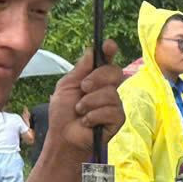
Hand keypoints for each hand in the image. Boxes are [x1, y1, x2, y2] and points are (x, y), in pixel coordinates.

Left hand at [48, 40, 125, 156]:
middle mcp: (108, 89)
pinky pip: (111, 111)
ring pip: (110, 93)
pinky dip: (94, 116)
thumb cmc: (63, 113)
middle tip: (83, 88)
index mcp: (96, 79)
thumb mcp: (67, 86)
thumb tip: (91, 50)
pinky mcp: (118, 119)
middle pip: (114, 72)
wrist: (64, 136)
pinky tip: (87, 122)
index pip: (107, 61)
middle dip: (97, 78)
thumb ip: (80, 69)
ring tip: (80, 111)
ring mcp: (115, 104)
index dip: (109, 51)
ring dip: (90, 102)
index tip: (109, 45)